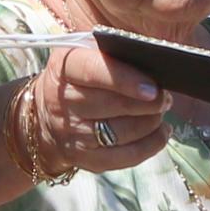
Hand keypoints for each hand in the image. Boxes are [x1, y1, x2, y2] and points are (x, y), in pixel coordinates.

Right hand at [21, 37, 169, 176]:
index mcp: (64, 68)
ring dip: (151, 123)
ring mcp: (73, 134)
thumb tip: (152, 59)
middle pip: (113, 105)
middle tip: (165, 97)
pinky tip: (161, 133)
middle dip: (148, 103)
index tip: (153, 88)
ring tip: (160, 112)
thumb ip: (111, 51)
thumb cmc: (78, 78)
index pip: (94, 72)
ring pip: (122, 132)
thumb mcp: (83, 54)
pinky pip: (125, 157)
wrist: (45, 116)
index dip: (125, 80)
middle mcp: (63, 102)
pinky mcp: (85, 159)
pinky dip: (150, 145)